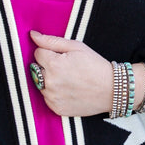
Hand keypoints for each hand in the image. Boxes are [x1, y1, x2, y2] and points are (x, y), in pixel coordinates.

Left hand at [30, 32, 144, 116]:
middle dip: (47, 66)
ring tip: (68, 80)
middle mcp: (49, 83)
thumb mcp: (76, 47)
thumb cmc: (95, 66)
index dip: (50, 53)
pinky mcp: (56, 108)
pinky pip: (47, 98)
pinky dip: (54, 94)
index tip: (63, 57)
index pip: (37, 53)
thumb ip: (51, 41)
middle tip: (66, 69)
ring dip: (49, 81)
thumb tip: (33, 35)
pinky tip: (69, 90)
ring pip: (39, 84)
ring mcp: (52, 97)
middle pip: (35, 69)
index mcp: (53, 65)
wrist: (112, 90)